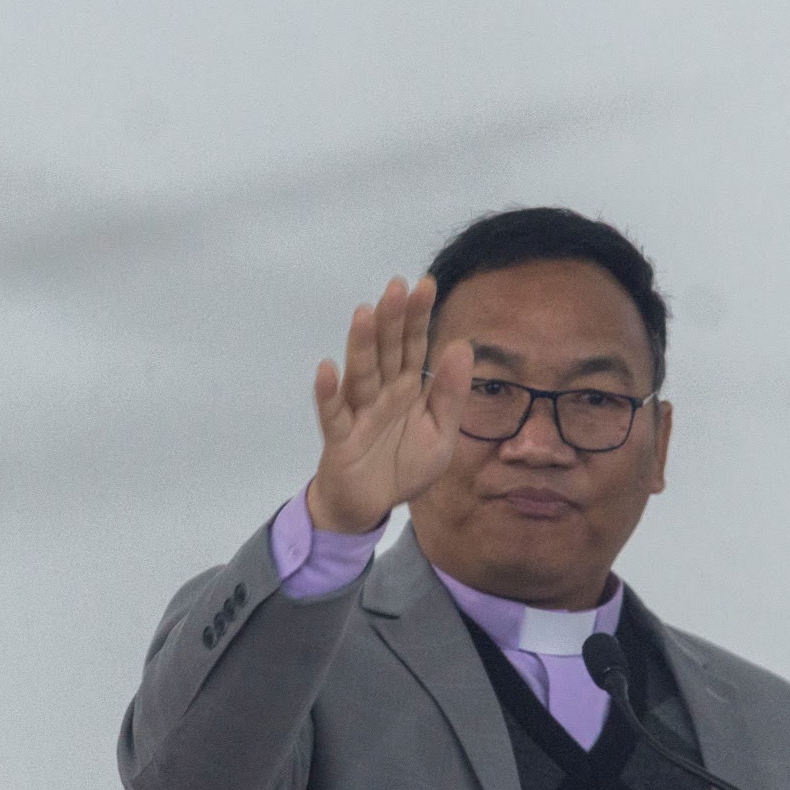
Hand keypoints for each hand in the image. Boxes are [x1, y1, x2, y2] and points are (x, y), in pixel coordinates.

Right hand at [308, 276, 473, 533]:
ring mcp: (358, 412)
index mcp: (408, 388)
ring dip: (361, 345)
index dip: (418, 317)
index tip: (425, 284)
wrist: (370, 505)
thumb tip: (462, 345)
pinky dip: (328, 393)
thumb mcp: (441, 434)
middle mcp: (382, 392)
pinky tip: (327, 368)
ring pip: (360, 374)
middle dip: (391, 320)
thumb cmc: (403, 466)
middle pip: (386, 351)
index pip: (413, 346)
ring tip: (365, 313)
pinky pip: (333, 414)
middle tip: (397, 285)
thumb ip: (451, 394)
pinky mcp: (339, 438)